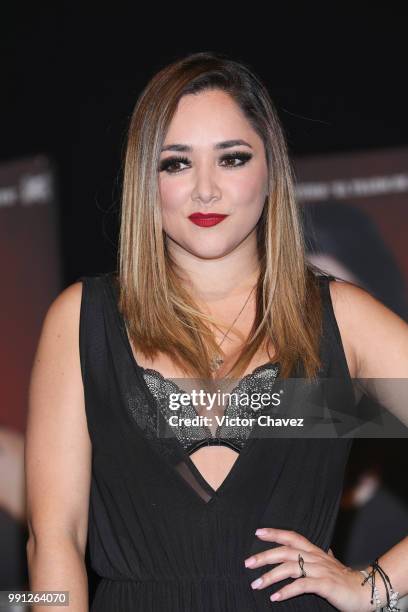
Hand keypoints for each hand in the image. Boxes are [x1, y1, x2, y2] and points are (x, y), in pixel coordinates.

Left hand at [244, 527, 374, 610]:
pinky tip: (275, 597)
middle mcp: (315, 557)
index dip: (275, 533)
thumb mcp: (332, 564)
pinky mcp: (325, 585)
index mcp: (315, 551)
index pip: (292, 536)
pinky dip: (286, 590)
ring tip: (256, 584)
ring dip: (270, 576)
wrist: (366, 591)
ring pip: (290, 568)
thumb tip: (326, 549)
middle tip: (248, 563)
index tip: (258, 532)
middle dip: (264, 556)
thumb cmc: (345, 579)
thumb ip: (325, 557)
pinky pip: (302, 585)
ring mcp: (320, 570)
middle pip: (285, 551)